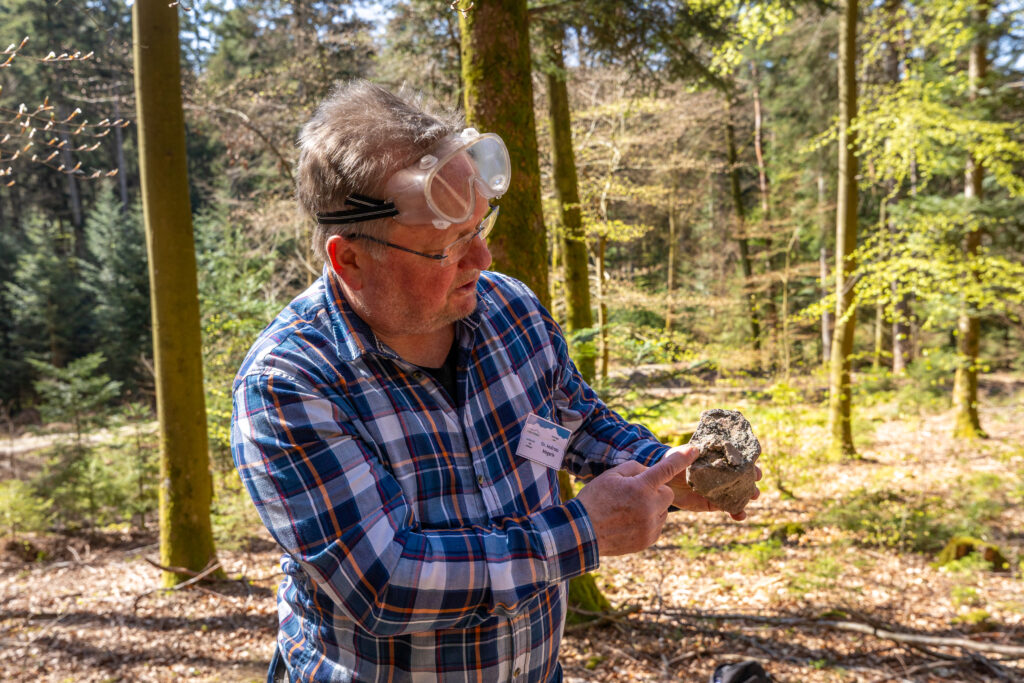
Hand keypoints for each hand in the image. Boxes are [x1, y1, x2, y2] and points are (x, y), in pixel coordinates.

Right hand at [575, 448, 697, 555]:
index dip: (682, 458)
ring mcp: (650, 526)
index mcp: (640, 487)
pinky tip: (629, 522)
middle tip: (635, 494)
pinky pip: (657, 526)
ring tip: (627, 511)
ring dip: (652, 507)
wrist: (582, 532)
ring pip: (663, 510)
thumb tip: (650, 472)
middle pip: (667, 493)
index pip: (667, 468)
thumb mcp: (611, 475)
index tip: (695, 450)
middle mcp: (649, 507)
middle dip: (656, 491)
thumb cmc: (595, 500)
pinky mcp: (648, 540)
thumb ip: (634, 468)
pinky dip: (648, 522)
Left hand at [664, 445, 761, 520]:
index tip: (753, 465)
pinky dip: (737, 512)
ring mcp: (719, 489)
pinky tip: (740, 515)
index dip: (747, 462)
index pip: (736, 459)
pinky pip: (728, 508)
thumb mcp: (681, 455)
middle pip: (742, 477)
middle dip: (751, 479)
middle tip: (754, 481)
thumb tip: (696, 449)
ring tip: (752, 497)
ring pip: (739, 493)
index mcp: (717, 459)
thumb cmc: (674, 462)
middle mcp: (722, 474)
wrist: (663, 481)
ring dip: (748, 496)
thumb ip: (689, 453)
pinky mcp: (714, 503)